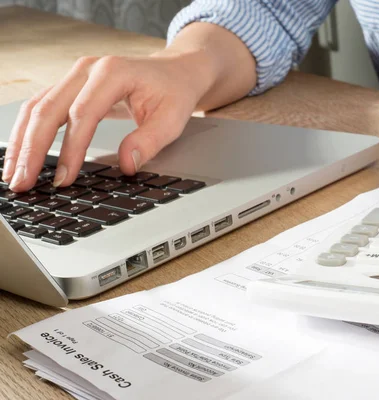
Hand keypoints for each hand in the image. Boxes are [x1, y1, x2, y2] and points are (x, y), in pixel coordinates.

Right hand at [2, 23, 255, 191]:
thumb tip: (125, 165)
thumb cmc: (173, 92)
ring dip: (23, 143)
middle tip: (24, 183)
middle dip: (33, 149)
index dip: (71, 150)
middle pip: (48, 109)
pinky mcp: (71, 86)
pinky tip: (22, 155)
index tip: (65, 179)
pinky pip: (41, 107)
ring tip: (13, 175)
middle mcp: (87, 69)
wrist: (175, 71)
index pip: (82, 114)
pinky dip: (29, 132)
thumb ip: (149, 141)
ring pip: (37, 107)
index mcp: (112, 73)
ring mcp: (75, 75)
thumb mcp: (173, 119)